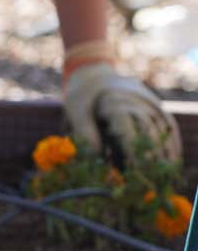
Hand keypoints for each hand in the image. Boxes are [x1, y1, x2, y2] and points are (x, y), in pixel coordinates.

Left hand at [62, 62, 181, 162]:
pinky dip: (172, 141)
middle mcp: (135, 100)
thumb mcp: (75, 110)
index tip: (134, 169)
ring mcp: (147, 101)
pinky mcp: (155, 104)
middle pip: (148, 129)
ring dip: (166, 150)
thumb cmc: (83, 96)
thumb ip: (85, 132)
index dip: (132, 150)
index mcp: (114, 101)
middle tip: (152, 177)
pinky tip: (174, 159)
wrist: (94, 72)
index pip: (128, 128)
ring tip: (167, 174)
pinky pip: (167, 123)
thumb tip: (96, 157)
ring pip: (162, 127)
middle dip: (152, 154)